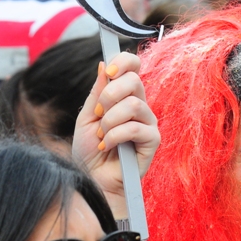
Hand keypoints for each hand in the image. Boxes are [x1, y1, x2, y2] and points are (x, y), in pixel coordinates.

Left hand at [72, 51, 158, 219]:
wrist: (91, 178)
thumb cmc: (89, 150)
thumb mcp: (87, 116)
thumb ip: (97, 92)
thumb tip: (104, 64)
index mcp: (124, 95)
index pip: (133, 66)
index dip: (123, 62)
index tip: (108, 71)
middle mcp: (139, 105)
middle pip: (134, 80)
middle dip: (109, 95)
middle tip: (99, 113)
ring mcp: (148, 122)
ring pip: (134, 104)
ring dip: (110, 120)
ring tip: (102, 135)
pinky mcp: (152, 141)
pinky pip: (135, 128)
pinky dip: (115, 136)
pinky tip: (108, 145)